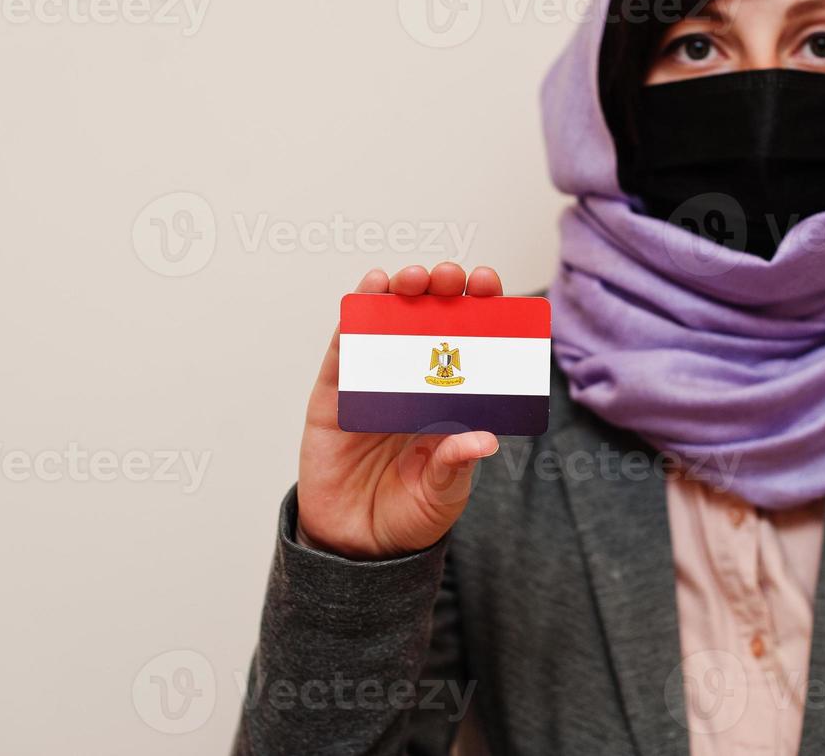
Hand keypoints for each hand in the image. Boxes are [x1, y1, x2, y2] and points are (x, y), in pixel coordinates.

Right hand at [295, 262, 502, 559]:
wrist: (356, 548)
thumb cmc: (408, 515)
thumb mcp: (443, 494)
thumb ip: (456, 465)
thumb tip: (484, 440)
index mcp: (449, 399)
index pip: (470, 343)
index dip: (480, 311)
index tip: (491, 287)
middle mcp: (412, 383)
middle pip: (428, 321)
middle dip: (441, 291)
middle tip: (451, 277)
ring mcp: (372, 385)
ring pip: (385, 325)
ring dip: (398, 293)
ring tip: (412, 278)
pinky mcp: (334, 396)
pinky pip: (344, 350)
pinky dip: (354, 318)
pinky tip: (368, 291)